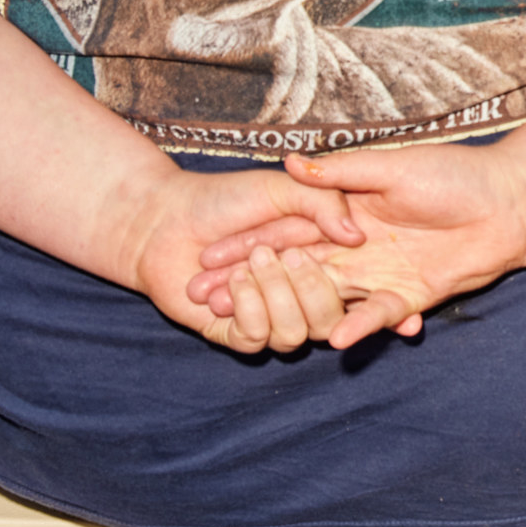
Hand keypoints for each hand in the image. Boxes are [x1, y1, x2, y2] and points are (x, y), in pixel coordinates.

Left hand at [120, 164, 362, 353]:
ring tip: (245, 266)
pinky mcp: (237, 333)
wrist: (168, 219)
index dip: (352, 277)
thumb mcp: (281, 188)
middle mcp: (300, 296)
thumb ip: (323, 202)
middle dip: (309, 288)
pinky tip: (226, 285)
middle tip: (282, 254)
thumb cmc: (227, 198)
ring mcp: (270, 317)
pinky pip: (256, 339)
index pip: (355, 285)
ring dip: (272, 296)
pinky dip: (245, 309)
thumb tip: (357, 236)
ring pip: (294, 334)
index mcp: (322, 262)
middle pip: (330, 320)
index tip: (342, 252)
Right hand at [189, 144, 525, 352]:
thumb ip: (342, 173)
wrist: (508, 202)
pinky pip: (375, 313)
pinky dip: (357, 325)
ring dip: (290, 311)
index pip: (285, 231)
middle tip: (203, 303)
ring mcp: (378, 274)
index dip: (246, 245)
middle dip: (250, 286)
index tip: (202, 259)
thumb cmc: (454, 173)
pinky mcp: (407, 294)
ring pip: (324, 297)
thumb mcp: (393, 167)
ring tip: (254, 328)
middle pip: (294, 270)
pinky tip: (333, 339)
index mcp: (346, 213)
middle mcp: (355, 248)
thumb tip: (288, 162)